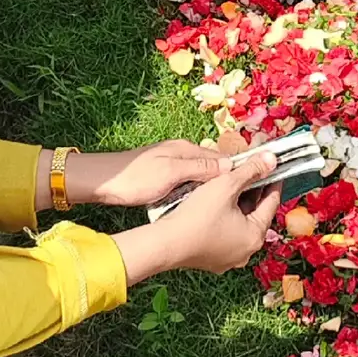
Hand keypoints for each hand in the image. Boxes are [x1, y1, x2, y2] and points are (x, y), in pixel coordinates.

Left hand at [81, 139, 227, 208]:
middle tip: (241, 202)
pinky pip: (189, 185)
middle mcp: (182, 154)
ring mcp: (173, 165)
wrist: (103, 182)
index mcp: (186, 150)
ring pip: (201, 178)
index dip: (237, 171)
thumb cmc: (135, 178)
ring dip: (211, 190)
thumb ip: (199, 168)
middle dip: (226, 182)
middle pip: (213, 168)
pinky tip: (199, 206)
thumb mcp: (170, 173)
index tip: (254, 185)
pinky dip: (197, 194)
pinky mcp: (165, 177)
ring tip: (224, 207)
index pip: (221, 159)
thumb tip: (229, 166)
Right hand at [139, 155, 279, 273]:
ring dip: (237, 205)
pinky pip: (224, 235)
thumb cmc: (196, 217)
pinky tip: (215, 203)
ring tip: (231, 183)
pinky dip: (224, 218)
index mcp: (255, 236)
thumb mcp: (226, 185)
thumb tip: (270, 159)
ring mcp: (228, 258)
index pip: (271, 203)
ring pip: (239, 225)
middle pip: (255, 214)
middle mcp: (246, 252)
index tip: (272, 168)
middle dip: (253, 191)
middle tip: (250, 171)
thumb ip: (250, 170)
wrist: (164, 244)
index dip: (273, 181)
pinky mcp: (211, 259)